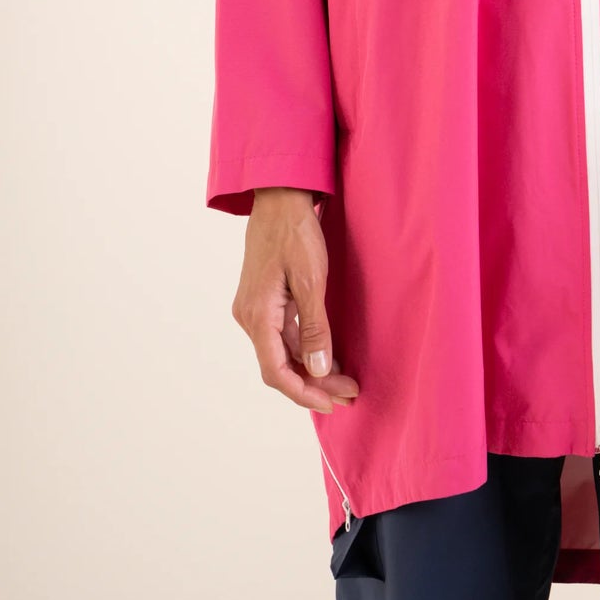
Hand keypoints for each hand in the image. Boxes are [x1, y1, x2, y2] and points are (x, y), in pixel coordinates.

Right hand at [230, 188, 360, 413]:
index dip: (303, 393)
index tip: (331, 403)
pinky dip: (305, 349)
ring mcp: (255, 309)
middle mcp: (250, 317)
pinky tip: (327, 356)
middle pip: (280, 365)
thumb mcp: (311, 280)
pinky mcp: (264, 300)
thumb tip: (317, 368)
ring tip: (344, 380)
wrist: (280, 197)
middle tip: (348, 393)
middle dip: (313, 384)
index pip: (276, 371)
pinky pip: (283, 335)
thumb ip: (314, 326)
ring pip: (283, 352)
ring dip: (311, 368)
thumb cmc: (295, 232)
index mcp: (257, 315)